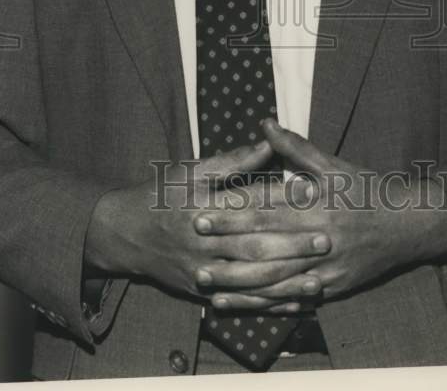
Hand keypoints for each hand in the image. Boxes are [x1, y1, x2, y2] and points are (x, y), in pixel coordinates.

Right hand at [84, 140, 331, 304]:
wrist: (122, 233)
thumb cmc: (160, 195)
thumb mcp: (190, 171)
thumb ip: (232, 160)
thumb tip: (268, 142)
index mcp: (202, 206)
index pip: (248, 204)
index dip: (280, 201)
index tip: (311, 195)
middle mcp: (202, 242)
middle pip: (252, 247)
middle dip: (290, 247)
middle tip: (325, 241)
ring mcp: (200, 271)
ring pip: (249, 281)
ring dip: (285, 283)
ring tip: (317, 281)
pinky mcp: (199, 292)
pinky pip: (239, 302)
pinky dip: (267, 304)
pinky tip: (293, 304)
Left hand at [192, 119, 446, 309]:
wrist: (408, 225)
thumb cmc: (367, 190)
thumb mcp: (333, 165)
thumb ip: (296, 147)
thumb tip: (265, 123)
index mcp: (316, 206)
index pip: (267, 210)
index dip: (232, 212)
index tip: (202, 211)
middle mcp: (319, 239)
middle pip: (266, 246)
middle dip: (227, 246)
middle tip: (194, 245)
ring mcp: (326, 268)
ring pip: (276, 280)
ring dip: (239, 283)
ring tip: (207, 282)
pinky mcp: (332, 289)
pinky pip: (293, 301)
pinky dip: (265, 305)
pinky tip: (241, 305)